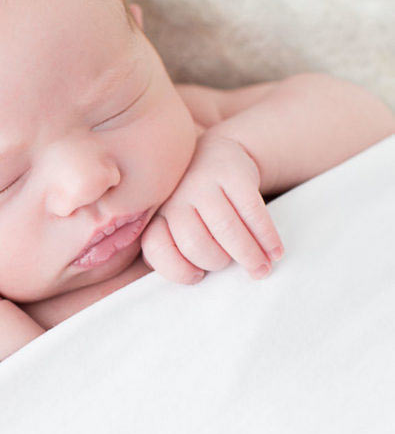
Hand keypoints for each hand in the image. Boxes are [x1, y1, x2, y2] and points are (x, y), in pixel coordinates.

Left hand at [140, 133, 284, 283]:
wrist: (216, 153)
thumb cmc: (196, 204)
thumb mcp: (175, 222)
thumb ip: (174, 251)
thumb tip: (195, 280)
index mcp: (156, 215)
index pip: (157, 249)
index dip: (178, 269)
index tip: (197, 276)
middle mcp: (175, 197)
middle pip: (194, 243)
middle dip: (218, 263)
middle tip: (233, 268)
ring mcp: (203, 182)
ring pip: (225, 229)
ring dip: (249, 256)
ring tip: (262, 269)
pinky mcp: (232, 173)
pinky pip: (252, 212)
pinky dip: (267, 237)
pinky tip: (275, 251)